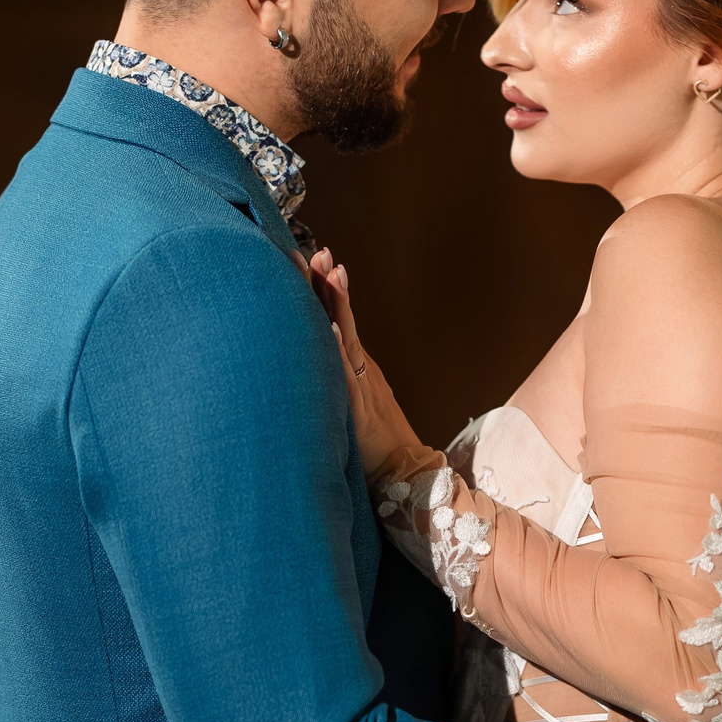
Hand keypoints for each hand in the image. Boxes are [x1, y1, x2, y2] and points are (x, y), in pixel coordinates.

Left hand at [309, 249, 425, 478]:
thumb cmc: (377, 441)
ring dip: (333, 304)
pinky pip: (345, 376)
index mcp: (358, 366)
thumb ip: (342, 380)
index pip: (338, 321)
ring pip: (344, 338)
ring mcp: (362, 385)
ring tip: (324, 272)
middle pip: (342, 319)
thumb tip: (323, 360)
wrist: (406, 470)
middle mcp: (361, 369)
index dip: (327, 290)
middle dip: (329, 285)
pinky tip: (329, 328)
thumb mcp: (357, 402)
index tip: (315, 258)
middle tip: (317, 251)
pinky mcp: (357, 410)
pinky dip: (338, 351)